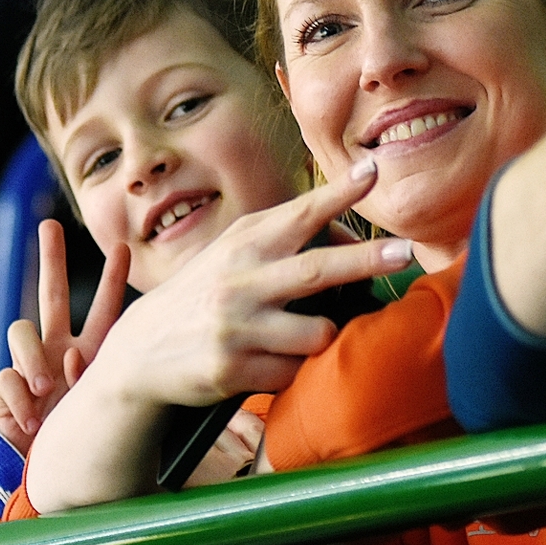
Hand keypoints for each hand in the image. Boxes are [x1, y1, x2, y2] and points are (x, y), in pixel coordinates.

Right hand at [0, 219, 129, 452]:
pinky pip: (6, 380)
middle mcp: (59, 350)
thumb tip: (72, 360)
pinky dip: (18, 400)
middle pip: (51, 295)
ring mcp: (30, 367)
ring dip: (32, 359)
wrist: (54, 474)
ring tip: (45, 389)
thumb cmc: (89, 438)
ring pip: (21, 330)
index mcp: (92, 352)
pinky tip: (33, 418)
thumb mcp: (106, 406)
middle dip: (51, 259)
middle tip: (49, 225)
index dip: (112, 280)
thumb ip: (96, 381)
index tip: (123, 247)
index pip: (105, 309)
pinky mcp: (5, 391)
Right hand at [22, 159, 414, 512]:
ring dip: (321, 337)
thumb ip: (285, 239)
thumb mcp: (235, 254)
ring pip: (317, 333)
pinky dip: (291, 369)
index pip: (300, 214)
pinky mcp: (230, 369)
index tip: (373, 172)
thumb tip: (349, 233)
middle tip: (406, 251)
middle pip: (317, 270)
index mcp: (245, 244)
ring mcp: (235, 326)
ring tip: (295, 335)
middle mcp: (239, 280)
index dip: (339, 193)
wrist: (138, 352)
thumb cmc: (204, 294)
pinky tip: (264, 362)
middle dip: (366, 260)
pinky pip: (293, 372)